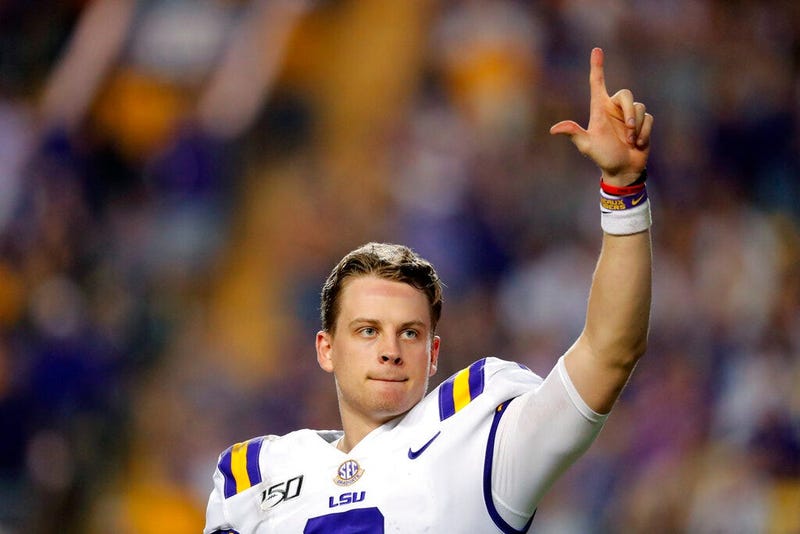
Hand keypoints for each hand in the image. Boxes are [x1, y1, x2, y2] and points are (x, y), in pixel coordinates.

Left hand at [550, 48, 652, 185]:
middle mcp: (614, 109)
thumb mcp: (587, 145)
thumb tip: (554, 129)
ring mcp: (629, 115)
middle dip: (630, 111)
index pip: (597, 84)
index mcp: (599, 110)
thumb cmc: (603, 157)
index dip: (597, 67)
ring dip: (636, 127)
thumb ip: (574, 134)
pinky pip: (649, 119)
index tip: (596, 50)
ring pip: (640, 108)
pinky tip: (637, 144)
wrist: (623, 171)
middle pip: (626, 94)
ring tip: (630, 141)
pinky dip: (644, 132)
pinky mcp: (643, 122)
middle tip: (627, 130)